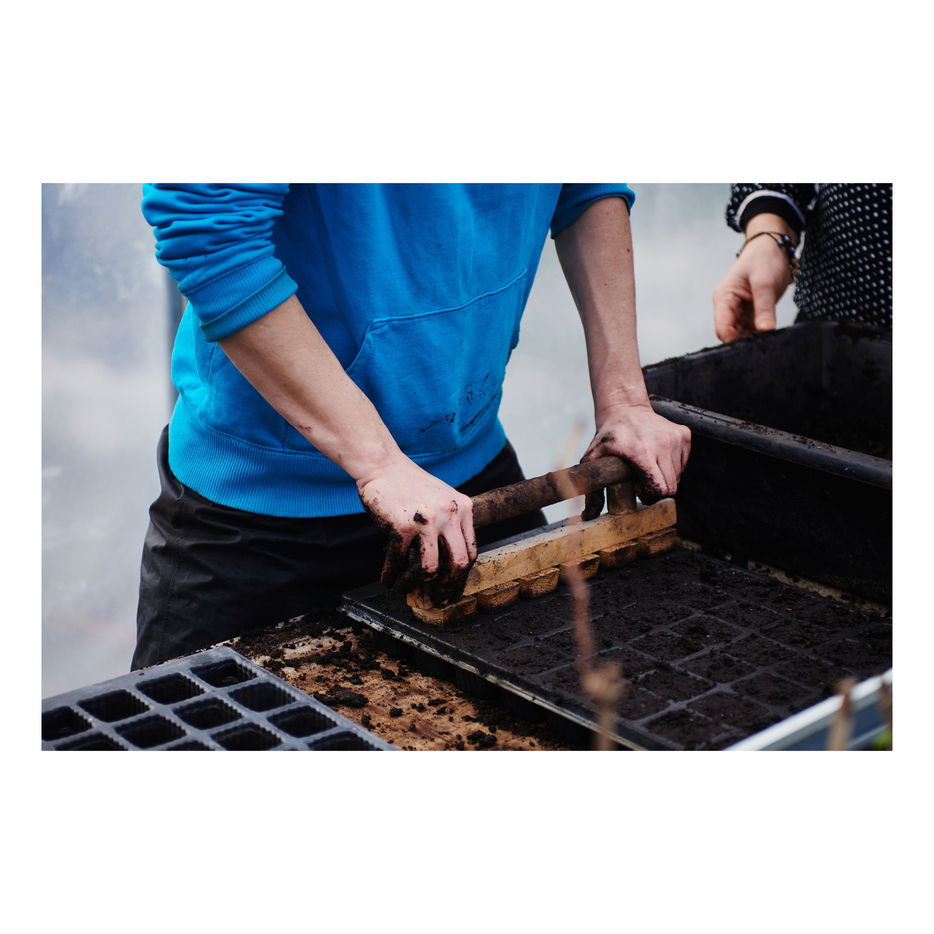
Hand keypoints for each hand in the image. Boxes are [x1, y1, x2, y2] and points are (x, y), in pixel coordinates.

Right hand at [357, 456, 476, 595]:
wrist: (383, 466)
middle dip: (447, 587)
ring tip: (404, 588)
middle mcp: (450, 514)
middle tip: (436, 599)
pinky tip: (387, 579)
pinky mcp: (403, 526)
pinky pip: (399, 560)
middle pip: (458, 563)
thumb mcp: (442, 498)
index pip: (470, 551)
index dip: (461, 575)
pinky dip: (392, 575)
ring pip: (431, 568)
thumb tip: (450, 563)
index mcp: (464, 508)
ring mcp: (427, 520)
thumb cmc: (409, 485)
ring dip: (415, 583)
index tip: (451, 588)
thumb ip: (451, 523)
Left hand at [581, 401, 690, 508]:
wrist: (626, 408)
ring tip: (648, 468)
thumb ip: (591, 489)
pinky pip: (683, 464)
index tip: (638, 489)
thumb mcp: (593, 458)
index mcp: (641, 451)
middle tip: (642, 482)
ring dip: (664, 478)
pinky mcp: (684, 435)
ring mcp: (675, 438)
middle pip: (670, 487)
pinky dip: (672, 467)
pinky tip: (657, 458)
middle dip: (657, 491)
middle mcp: (662, 443)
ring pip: (678, 477)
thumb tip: (587, 516)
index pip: (658, 488)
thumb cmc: (610, 435)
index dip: (649, 495)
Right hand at [713, 219, 795, 342]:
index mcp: (724, 299)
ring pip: (742, 335)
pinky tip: (770, 337)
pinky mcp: (751, 313)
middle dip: (745, 342)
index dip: (734, 341)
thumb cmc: (764, 258)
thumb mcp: (765, 283)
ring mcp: (739, 311)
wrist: (774, 246)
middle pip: (730, 335)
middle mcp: (728, 308)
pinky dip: (760, 335)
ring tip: (769, 342)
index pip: (722, 328)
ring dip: (753, 339)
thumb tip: (765, 330)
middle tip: (765, 346)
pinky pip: (752, 330)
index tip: (753, 346)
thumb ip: (764, 308)